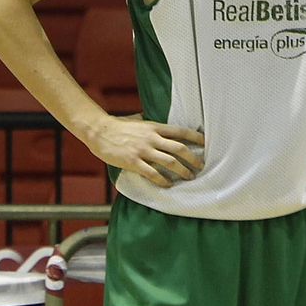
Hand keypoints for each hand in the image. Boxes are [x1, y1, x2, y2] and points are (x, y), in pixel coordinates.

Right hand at [88, 115, 204, 186]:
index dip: (196, 138)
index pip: (181, 131)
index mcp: (154, 127)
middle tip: (200, 166)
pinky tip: (168, 184)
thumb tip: (161, 128)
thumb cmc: (118, 126)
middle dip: (193, 158)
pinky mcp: (133, 162)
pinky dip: (163, 180)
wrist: (99, 131)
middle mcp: (151, 138)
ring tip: (189, 177)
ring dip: (182, 171)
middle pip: (179, 148)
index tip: (206, 143)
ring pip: (169, 162)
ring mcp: (143, 150)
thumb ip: (151, 126)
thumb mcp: (138, 121)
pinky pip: (152, 173)